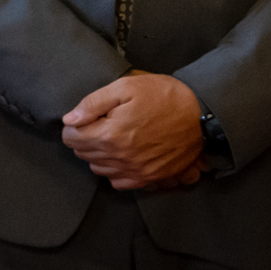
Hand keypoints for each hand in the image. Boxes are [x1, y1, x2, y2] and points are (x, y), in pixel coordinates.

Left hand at [61, 70, 204, 190]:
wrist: (200, 114)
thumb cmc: (163, 96)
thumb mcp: (125, 87)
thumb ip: (92, 104)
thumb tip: (69, 119)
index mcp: (110, 134)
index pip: (71, 138)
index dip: (74, 126)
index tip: (85, 118)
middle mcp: (120, 158)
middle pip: (83, 154)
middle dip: (84, 138)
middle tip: (99, 124)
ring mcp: (136, 171)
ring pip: (98, 169)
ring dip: (98, 154)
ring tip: (112, 137)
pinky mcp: (150, 178)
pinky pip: (118, 182)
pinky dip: (114, 170)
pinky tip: (122, 154)